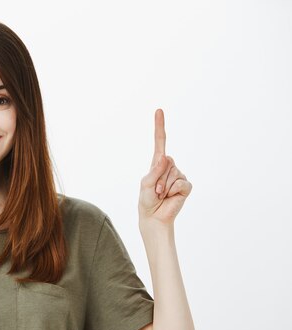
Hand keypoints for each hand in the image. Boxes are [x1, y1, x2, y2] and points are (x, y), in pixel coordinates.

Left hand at [138, 109, 191, 227]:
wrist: (154, 216)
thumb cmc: (147, 200)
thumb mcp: (146, 184)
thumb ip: (155, 171)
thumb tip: (166, 157)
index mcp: (157, 163)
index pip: (160, 142)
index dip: (160, 126)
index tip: (158, 110)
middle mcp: (169, 166)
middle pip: (166, 162)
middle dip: (158, 178)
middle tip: (156, 191)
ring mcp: (179, 175)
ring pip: (173, 174)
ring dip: (165, 187)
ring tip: (161, 195)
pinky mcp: (186, 185)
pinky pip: (182, 183)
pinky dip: (174, 191)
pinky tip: (170, 197)